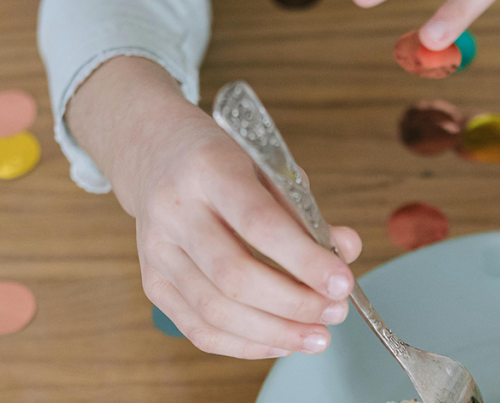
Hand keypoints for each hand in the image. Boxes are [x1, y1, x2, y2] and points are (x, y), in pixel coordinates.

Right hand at [68, 57, 361, 358]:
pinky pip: (198, 329)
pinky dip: (245, 344)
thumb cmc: (225, 163)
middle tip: (336, 312)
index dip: (304, 260)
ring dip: (274, 332)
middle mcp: (175, 211)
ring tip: (317, 336)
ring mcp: (156, 251)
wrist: (159, 155)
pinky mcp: (152, 282)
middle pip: (235, 276)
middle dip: (294, 304)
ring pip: (216, 310)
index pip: (259, 223)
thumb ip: (306, 212)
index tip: (343, 283)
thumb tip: (347, 251)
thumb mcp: (269, 168)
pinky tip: (280, 342)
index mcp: (209, 170)